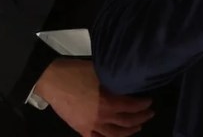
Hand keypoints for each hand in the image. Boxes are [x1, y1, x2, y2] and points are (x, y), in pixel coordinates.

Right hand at [34, 59, 152, 136]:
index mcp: (108, 102)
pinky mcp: (80, 129)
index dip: (143, 104)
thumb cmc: (78, 72)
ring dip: (128, 132)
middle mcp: (101, 117)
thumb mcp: (102, 73)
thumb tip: (129, 85)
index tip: (149, 101)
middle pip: (127, 122)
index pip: (132, 106)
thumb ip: (116, 83)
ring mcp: (90, 126)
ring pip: (114, 134)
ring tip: (137, 127)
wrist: (53, 80)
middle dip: (141, 118)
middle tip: (149, 113)